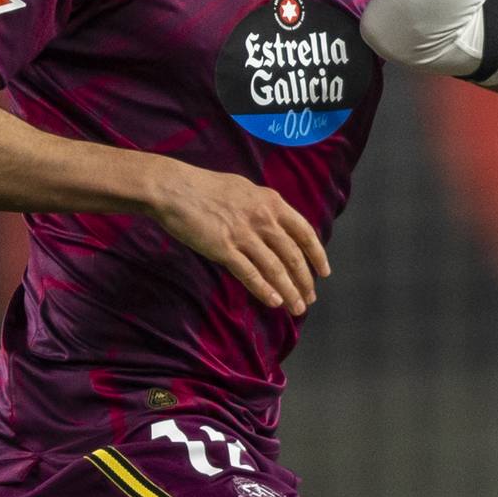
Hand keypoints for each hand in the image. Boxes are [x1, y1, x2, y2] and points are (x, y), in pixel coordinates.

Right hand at [143, 158, 329, 315]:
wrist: (173, 188)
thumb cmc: (204, 188)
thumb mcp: (244, 190)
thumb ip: (263, 208)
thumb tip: (276, 224)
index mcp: (272, 202)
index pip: (304, 232)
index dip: (317, 255)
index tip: (323, 272)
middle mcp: (263, 218)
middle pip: (293, 255)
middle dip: (305, 281)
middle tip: (309, 298)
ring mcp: (244, 234)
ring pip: (276, 269)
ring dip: (289, 292)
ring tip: (296, 308)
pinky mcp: (224, 248)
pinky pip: (250, 274)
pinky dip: (264, 290)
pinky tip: (274, 303)